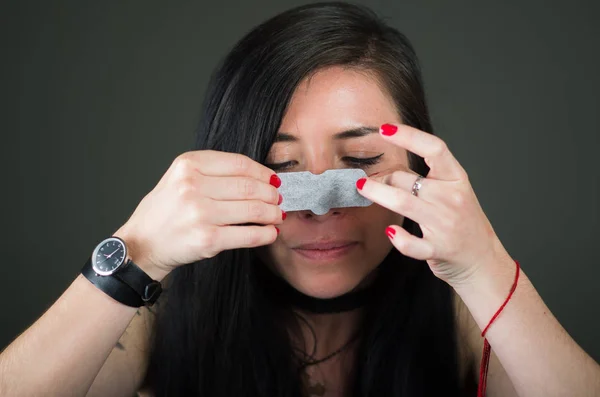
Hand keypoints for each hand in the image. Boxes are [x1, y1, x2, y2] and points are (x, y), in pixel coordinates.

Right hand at [114, 150, 283, 279]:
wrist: (142, 244)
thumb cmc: (165, 212)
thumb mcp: (181, 179)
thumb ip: (214, 173)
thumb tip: (261, 177)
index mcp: (188, 165)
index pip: (239, 164)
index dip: (263, 172)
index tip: (273, 180)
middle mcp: (192, 186)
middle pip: (249, 186)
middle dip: (271, 194)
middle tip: (278, 199)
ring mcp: (199, 213)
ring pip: (253, 209)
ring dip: (272, 214)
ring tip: (277, 215)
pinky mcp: (207, 239)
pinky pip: (248, 235)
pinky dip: (265, 234)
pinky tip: (270, 233)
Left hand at [356, 123, 510, 287]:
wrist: (483, 260)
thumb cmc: (462, 222)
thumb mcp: (452, 193)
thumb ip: (426, 180)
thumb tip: (387, 172)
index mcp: (457, 179)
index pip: (434, 148)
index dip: (408, 136)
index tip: (384, 129)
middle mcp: (452, 198)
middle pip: (408, 179)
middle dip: (382, 179)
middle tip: (366, 181)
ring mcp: (446, 224)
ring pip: (403, 202)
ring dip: (378, 193)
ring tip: (361, 187)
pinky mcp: (438, 249)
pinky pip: (411, 243)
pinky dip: (398, 238)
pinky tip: (390, 231)